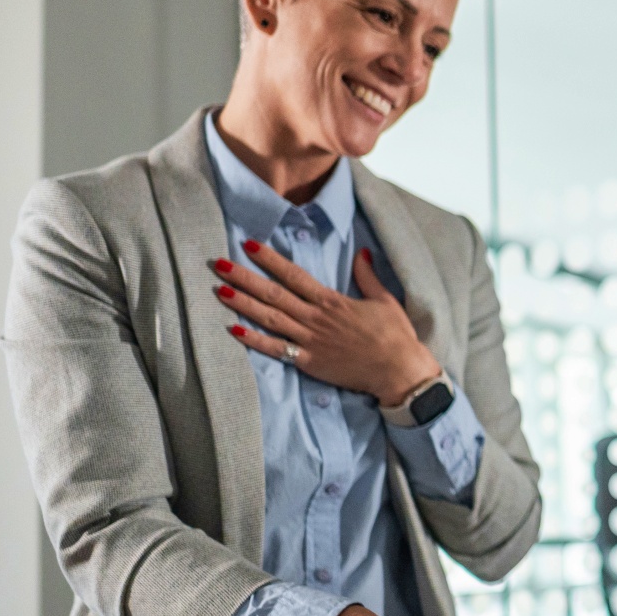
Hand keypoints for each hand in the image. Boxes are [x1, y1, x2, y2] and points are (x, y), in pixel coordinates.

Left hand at [215, 242, 441, 405]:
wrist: (399, 370)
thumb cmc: (395, 335)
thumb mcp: (384, 299)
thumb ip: (368, 276)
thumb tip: (362, 251)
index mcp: (332, 300)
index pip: (294, 274)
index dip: (270, 259)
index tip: (249, 245)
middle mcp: (316, 317)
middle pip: (273, 294)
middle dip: (244, 277)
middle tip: (218, 264)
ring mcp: (311, 340)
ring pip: (270, 318)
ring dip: (243, 304)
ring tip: (219, 290)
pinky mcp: (309, 361)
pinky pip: (276, 350)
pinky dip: (254, 340)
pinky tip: (234, 330)